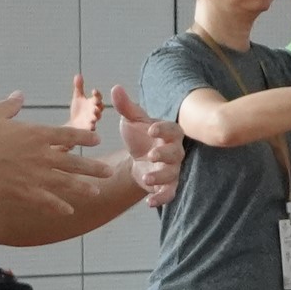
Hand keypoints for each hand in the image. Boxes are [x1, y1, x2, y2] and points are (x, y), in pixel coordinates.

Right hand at [0, 92, 112, 222]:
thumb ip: (11, 105)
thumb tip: (20, 95)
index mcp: (36, 133)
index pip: (69, 134)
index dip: (85, 136)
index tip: (96, 139)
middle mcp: (41, 155)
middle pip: (75, 162)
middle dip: (94, 167)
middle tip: (109, 171)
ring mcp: (34, 175)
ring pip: (66, 184)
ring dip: (82, 188)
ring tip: (97, 192)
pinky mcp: (23, 192)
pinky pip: (47, 201)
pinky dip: (59, 206)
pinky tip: (69, 211)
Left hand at [64, 74, 103, 138]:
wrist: (75, 125)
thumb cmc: (79, 110)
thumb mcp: (78, 97)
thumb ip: (79, 87)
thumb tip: (78, 75)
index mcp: (93, 103)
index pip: (97, 97)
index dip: (97, 94)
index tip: (94, 91)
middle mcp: (94, 111)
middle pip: (99, 108)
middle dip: (98, 106)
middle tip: (96, 105)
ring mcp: (92, 120)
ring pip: (96, 118)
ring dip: (95, 117)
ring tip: (94, 116)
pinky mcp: (88, 129)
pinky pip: (91, 129)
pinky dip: (91, 128)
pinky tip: (90, 127)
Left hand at [108, 86, 183, 206]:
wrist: (140, 157)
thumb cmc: (139, 135)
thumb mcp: (132, 120)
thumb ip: (125, 106)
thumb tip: (115, 87)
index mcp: (169, 133)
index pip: (172, 129)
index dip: (163, 129)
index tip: (151, 129)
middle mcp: (175, 151)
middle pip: (176, 153)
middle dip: (164, 154)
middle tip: (151, 155)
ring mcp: (172, 169)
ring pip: (173, 174)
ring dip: (161, 176)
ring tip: (147, 178)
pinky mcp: (167, 185)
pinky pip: (170, 193)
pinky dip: (161, 198)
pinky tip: (149, 202)